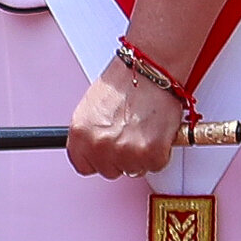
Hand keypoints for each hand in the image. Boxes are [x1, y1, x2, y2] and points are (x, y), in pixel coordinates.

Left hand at [65, 55, 185, 180]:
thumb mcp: (92, 107)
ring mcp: (125, 152)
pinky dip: (160, 152)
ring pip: (134, 169)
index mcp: (81, 134)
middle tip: (130, 133)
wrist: (149, 70)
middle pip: (109, 170)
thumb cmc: (124, 81)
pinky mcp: (151, 154)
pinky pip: (155, 165)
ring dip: (141, 155)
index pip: (83, 165)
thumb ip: (90, 132)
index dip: (97, 159)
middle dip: (121, 156)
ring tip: (143, 128)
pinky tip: (156, 131)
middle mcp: (100, 145)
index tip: (106, 153)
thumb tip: (93, 146)